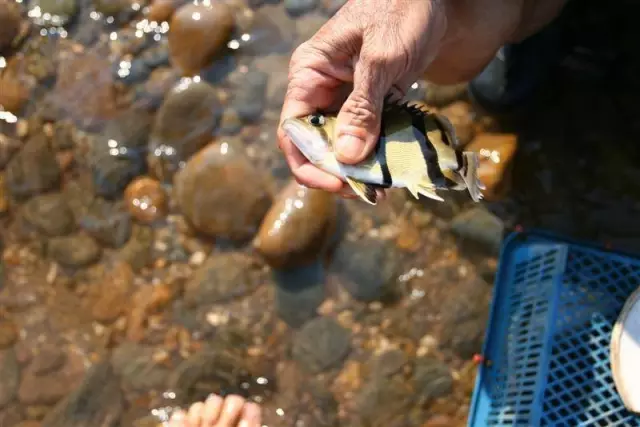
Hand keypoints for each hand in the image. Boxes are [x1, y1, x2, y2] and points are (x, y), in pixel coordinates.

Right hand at [277, 0, 448, 198]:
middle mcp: (321, 90)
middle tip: (369, 191)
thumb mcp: (380, 59)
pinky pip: (365, 137)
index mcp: (309, 75)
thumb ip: (362, 107)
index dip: (310, 164)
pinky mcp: (369, 104)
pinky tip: (392, 168)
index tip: (338, 184)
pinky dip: (376, 155)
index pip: (293, 131)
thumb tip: (346, 156)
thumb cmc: (400, 12)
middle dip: (337, 173)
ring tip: (383, 186)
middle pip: (316, 145)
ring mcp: (345, 99)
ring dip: (359, 169)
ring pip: (341, 146)